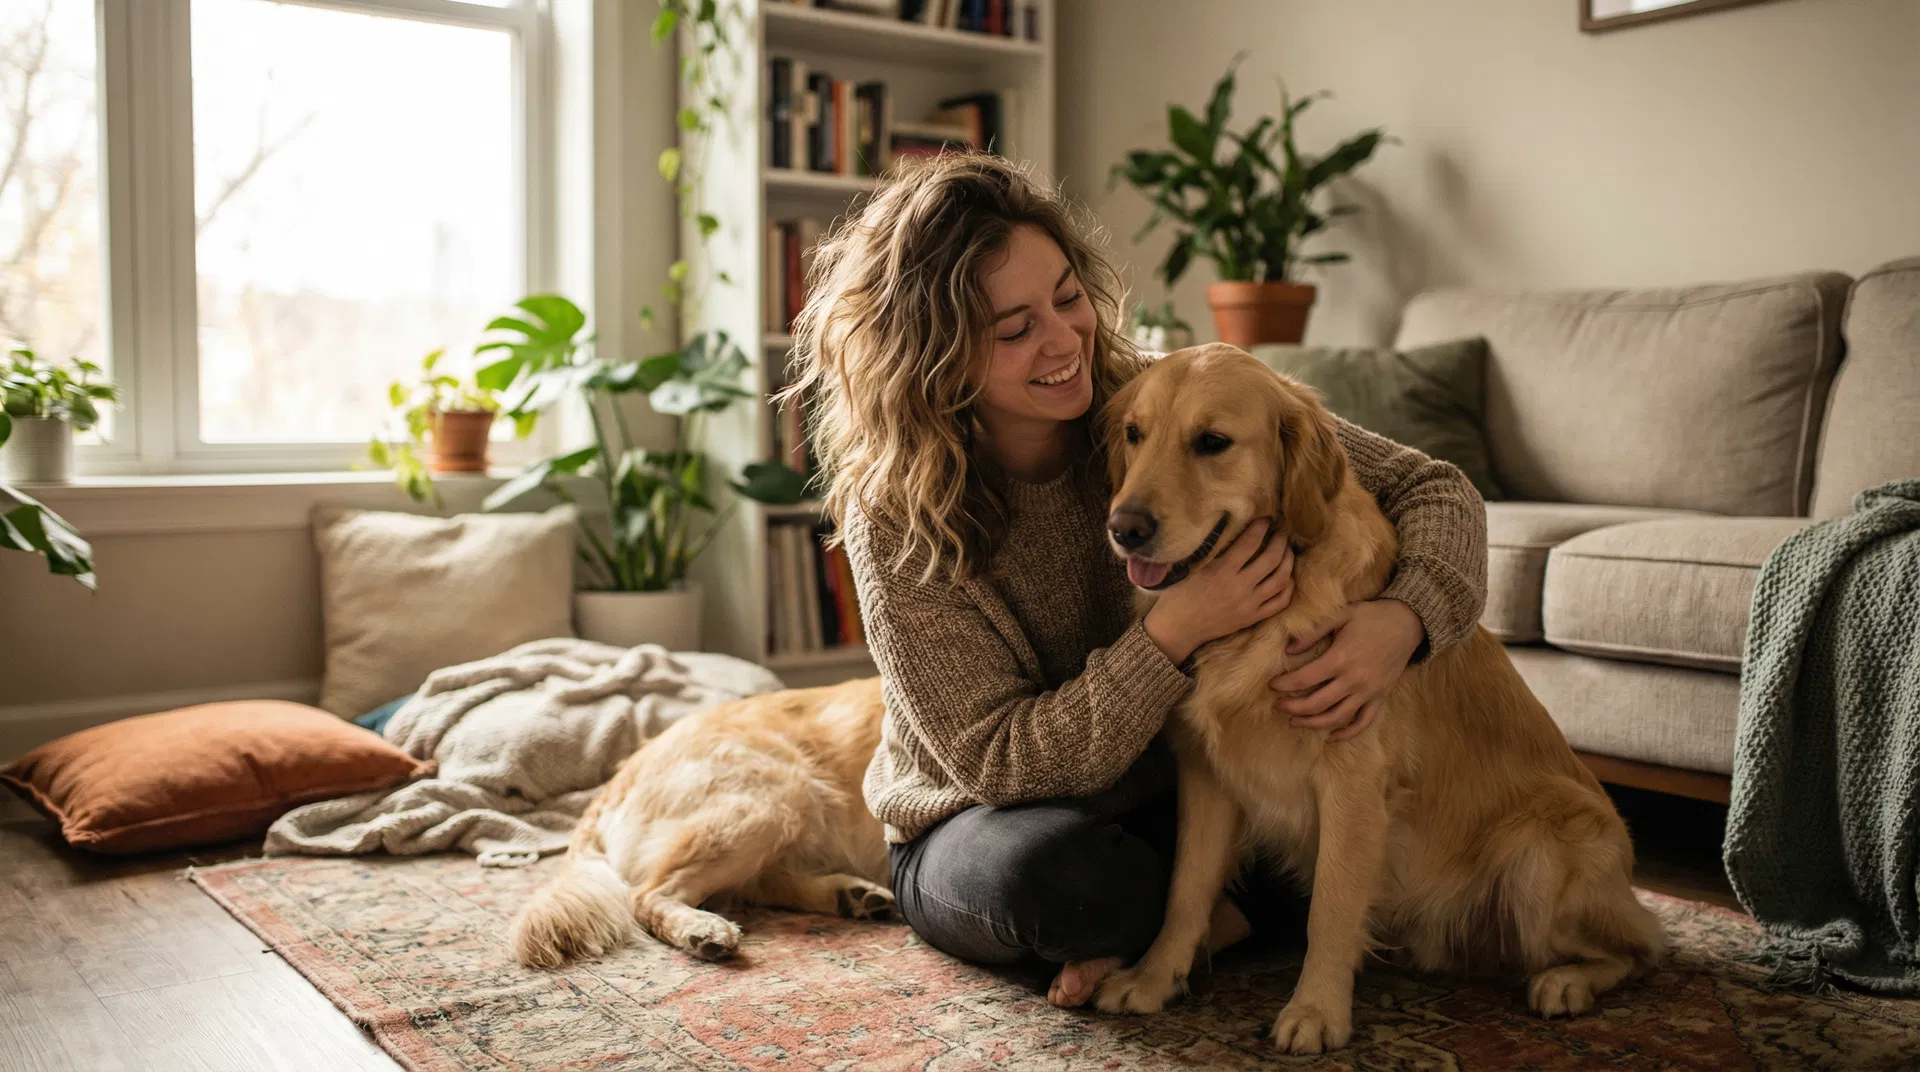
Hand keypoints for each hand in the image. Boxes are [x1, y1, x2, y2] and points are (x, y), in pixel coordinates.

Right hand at [1144, 519, 1294, 664]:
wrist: (1178, 628)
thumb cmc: (1179, 594)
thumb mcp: (1193, 567)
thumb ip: (1215, 550)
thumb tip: (1235, 528)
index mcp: (1222, 571)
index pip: (1250, 542)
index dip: (1261, 526)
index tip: (1265, 518)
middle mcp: (1239, 588)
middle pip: (1272, 558)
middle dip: (1280, 540)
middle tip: (1280, 531)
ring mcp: (1249, 605)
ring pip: (1281, 579)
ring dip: (1288, 561)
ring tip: (1287, 550)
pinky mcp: (1253, 618)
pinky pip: (1281, 602)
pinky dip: (1288, 586)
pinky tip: (1287, 576)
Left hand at [1270, 598, 1424, 740]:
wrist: (1407, 622)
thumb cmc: (1371, 616)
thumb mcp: (1340, 614)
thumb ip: (1313, 632)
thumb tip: (1288, 650)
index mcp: (1340, 658)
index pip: (1303, 679)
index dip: (1283, 685)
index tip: (1271, 685)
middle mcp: (1354, 680)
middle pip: (1316, 704)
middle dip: (1292, 708)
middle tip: (1278, 706)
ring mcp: (1368, 692)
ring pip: (1336, 718)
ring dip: (1312, 724)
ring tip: (1294, 722)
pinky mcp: (1380, 697)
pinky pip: (1363, 722)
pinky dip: (1347, 734)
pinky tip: (1330, 738)